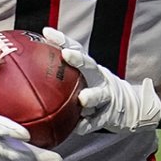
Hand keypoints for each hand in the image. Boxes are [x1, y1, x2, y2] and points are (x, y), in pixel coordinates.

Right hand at [0, 36, 61, 160]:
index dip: (10, 133)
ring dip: (32, 160)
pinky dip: (22, 157)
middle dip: (35, 156)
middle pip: (10, 153)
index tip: (27, 135)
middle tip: (57, 157)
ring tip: (54, 158)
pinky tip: (39, 153)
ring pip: (10, 159)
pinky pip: (5, 157)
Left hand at [42, 27, 160, 134]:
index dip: (62, 39)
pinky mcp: (111, 115)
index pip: (76, 49)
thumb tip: (30, 72)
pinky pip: (99, 120)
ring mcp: (107, 96)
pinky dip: (89, 124)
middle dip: (79, 59)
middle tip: (66, 54)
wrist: (130, 108)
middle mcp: (99, 78)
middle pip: (90, 66)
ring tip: (83, 99)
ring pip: (99, 95)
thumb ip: (64, 77)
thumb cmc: (97, 92)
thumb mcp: (84, 80)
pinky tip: (79, 128)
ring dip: (91, 95)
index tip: (46, 32)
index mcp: (90, 69)